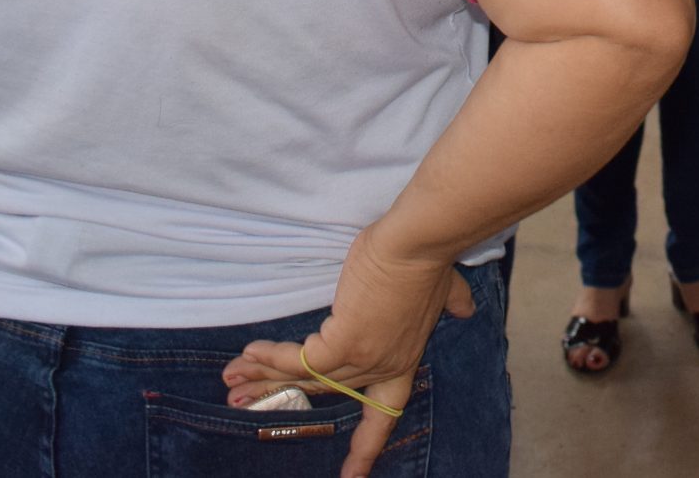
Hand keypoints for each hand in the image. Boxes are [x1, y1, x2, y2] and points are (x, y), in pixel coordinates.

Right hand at [224, 237, 475, 477]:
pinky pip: (299, 360)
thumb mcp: (446, 289)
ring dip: (263, 377)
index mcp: (403, 361)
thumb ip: (453, 302)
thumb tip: (467, 308)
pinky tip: (248, 354)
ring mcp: (363, 358)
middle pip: (322, 393)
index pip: (383, 416)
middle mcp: (381, 368)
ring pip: (305, 378)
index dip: (366, 448)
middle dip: (277, 395)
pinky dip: (271, 357)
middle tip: (241, 399)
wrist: (419, 244)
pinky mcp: (344, 341)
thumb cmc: (429, 261)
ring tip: (231, 379)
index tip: (352, 476)